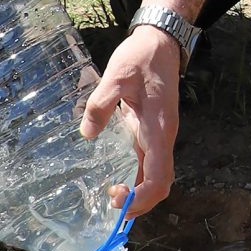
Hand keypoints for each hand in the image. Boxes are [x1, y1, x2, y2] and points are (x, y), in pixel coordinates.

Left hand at [80, 27, 181, 215]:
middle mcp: (164, 137)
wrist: (161, 42)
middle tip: (111, 208)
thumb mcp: (117, 75)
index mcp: (158, 129)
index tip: (117, 201)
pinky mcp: (154, 130)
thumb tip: (87, 133)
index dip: (141, 197)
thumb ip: (101, 104)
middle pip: (160, 183)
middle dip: (140, 203)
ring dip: (139, 193)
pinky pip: (150, 163)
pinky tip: (119, 179)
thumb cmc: (141, 58)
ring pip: (157, 176)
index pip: (159, 177)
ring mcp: (160, 135)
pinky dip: (138, 178)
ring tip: (112, 199)